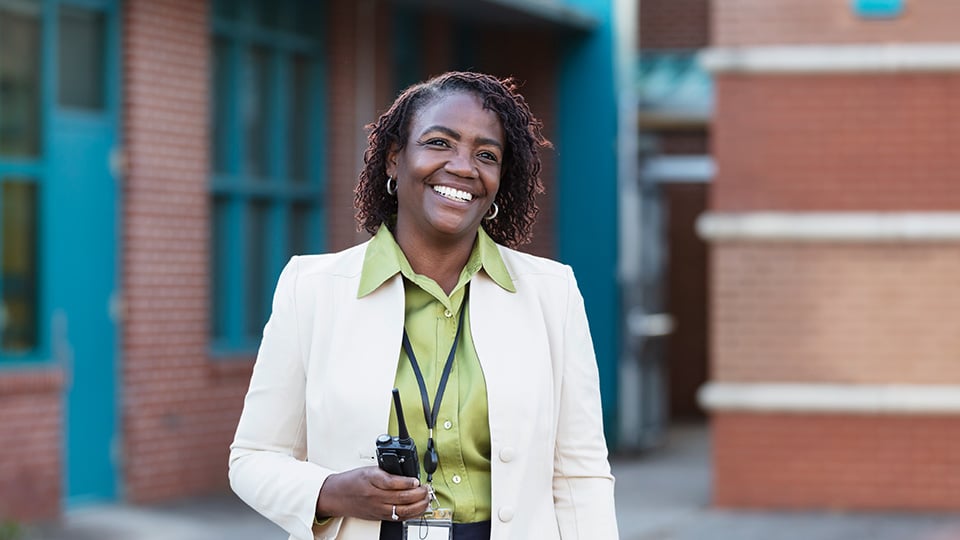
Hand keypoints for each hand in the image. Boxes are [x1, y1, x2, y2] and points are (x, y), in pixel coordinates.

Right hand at [315, 466, 429, 521]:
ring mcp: (378, 508)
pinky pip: (399, 518)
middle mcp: (375, 497)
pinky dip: (412, 514)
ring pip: (403, 510)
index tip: (417, 480)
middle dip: (419, 494)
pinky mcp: (379, 516)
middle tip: (426, 488)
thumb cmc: (351, 482)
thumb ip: (387, 471)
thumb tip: (407, 474)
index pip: (393, 483)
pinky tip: (419, 509)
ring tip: (426, 499)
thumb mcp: (369, 470)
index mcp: (372, 481)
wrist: (336, 496)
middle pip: (401, 498)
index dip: (408, 482)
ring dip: (419, 505)